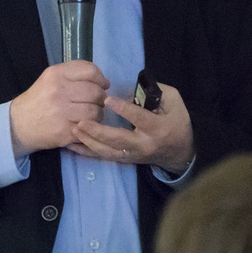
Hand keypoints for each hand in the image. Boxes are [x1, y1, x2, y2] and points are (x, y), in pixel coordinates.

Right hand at [9, 60, 109, 154]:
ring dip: (97, 113)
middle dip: (100, 98)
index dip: (101, 79)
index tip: (102, 85)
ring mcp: (62, 111)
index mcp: (56, 74)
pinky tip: (84, 124)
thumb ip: (73, 75)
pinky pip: (90, 126)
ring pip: (96, 110)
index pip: (90, 71)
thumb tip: (103, 82)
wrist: (18, 124)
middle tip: (94, 102)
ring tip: (89, 114)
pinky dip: (91, 125)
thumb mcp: (49, 79)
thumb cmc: (38, 100)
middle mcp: (59, 90)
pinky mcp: (65, 130)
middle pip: (95, 92)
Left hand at [71, 82, 194, 171]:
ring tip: (74, 131)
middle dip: (98, 132)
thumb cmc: (176, 120)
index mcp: (157, 128)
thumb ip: (152, 94)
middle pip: (118, 140)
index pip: (139, 118)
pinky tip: (72, 145)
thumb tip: (128, 93)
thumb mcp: (173, 101)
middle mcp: (143, 144)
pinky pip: (103, 157)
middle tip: (81, 122)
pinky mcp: (124, 159)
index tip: (108, 100)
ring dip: (89, 142)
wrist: (179, 150)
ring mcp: (132, 154)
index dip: (124, 109)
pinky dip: (86, 152)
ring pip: (108, 151)